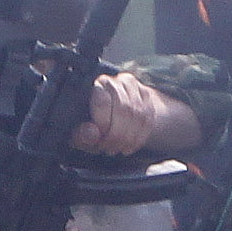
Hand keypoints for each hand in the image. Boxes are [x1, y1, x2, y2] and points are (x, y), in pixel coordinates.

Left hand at [69, 69, 201, 157]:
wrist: (129, 115)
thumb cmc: (101, 124)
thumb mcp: (86, 131)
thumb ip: (82, 133)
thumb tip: (88, 132)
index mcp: (98, 84)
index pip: (102, 96)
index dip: (100, 120)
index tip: (96, 136)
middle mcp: (119, 81)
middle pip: (121, 108)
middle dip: (114, 133)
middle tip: (107, 147)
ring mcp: (136, 90)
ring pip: (137, 115)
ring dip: (126, 138)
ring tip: (117, 148)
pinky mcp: (149, 100)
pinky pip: (147, 120)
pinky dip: (137, 138)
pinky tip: (129, 145)